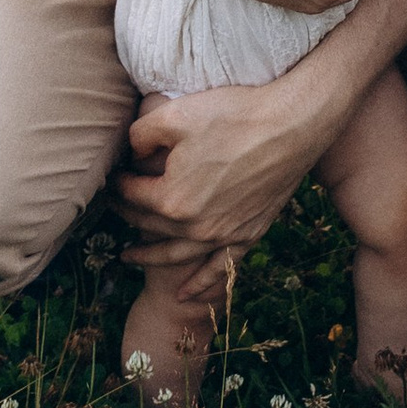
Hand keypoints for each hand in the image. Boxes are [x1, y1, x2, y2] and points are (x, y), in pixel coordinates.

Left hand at [112, 79, 318, 277]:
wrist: (292, 125)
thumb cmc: (233, 115)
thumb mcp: (174, 114)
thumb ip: (140, 135)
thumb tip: (132, 152)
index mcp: (171, 198)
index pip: (132, 194)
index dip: (119, 183)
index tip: (114, 174)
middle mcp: (194, 226)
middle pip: (150, 223)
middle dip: (128, 213)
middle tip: (116, 204)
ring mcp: (223, 234)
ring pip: (176, 253)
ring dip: (150, 256)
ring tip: (128, 257)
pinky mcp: (248, 234)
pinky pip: (219, 268)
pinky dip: (200, 283)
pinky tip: (184, 293)